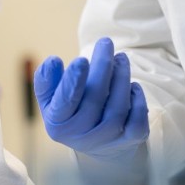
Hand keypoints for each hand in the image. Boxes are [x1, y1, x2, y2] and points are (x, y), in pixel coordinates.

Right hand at [35, 37, 148, 160]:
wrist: (95, 139)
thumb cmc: (70, 109)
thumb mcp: (51, 97)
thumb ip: (46, 80)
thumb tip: (52, 61)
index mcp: (58, 124)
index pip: (65, 102)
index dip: (73, 81)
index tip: (82, 59)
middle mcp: (81, 137)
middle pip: (94, 100)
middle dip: (102, 68)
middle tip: (106, 43)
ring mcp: (106, 141)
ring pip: (118, 108)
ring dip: (121, 77)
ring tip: (121, 57)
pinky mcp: (129, 142)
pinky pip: (138, 122)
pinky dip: (138, 100)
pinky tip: (133, 85)